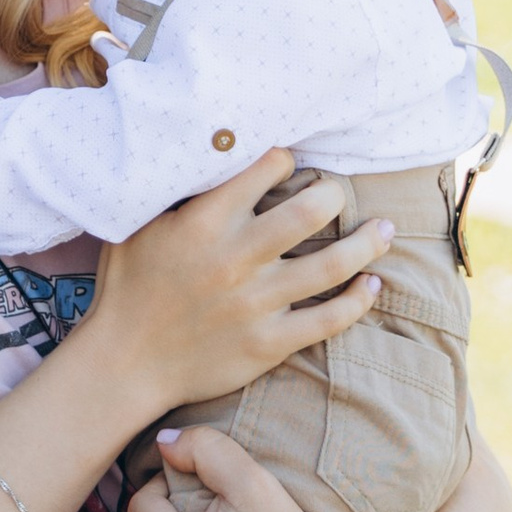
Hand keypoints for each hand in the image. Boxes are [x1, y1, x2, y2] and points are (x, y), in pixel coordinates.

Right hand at [85, 155, 389, 414]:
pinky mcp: (269, 343)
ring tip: (385, 229)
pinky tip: (372, 284)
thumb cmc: (129, 285)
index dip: (284, 159)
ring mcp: (258, 303)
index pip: (265, 170)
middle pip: (310, 212)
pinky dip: (357, 301)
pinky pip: (328, 319)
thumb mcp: (138, 223)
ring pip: (331, 265)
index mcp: (205, 221)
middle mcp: (237, 258)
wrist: (125, 362)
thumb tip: (212, 149)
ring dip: (367, 243)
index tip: (290, 161)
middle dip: (335, 193)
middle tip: (340, 191)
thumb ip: (177, 189)